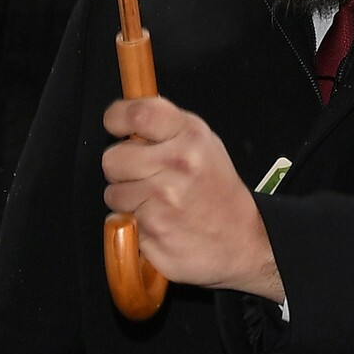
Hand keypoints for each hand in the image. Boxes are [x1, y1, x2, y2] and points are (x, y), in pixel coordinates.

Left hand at [101, 96, 284, 300]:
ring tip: (155, 201)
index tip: (115, 125)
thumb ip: (165, 129)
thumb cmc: (216, 191)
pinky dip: (132, 224)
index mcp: (189, 136)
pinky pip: (120, 222)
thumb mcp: (203, 145)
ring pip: (112, 193)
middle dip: (121, 168)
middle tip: (143, 175)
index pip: (139, 114)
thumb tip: (127, 119)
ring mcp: (163, 200)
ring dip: (126, 199)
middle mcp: (176, 164)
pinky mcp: (152, 231)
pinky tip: (157, 221)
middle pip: (112, 158)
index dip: (116, 117)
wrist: (241, 239)